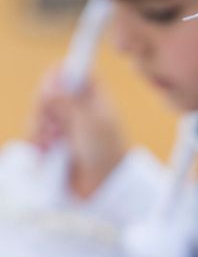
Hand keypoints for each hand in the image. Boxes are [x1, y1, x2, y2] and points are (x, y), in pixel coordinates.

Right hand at [30, 68, 126, 198]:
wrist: (103, 184)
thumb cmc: (105, 151)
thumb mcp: (91, 123)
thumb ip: (71, 101)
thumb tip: (53, 79)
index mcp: (94, 97)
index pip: (73, 72)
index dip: (58, 76)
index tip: (51, 91)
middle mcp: (77, 107)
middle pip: (48, 92)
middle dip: (43, 109)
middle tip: (52, 126)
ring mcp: (64, 125)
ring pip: (38, 114)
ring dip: (39, 128)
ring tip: (51, 143)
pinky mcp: (52, 143)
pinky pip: (34, 135)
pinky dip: (36, 142)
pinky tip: (45, 152)